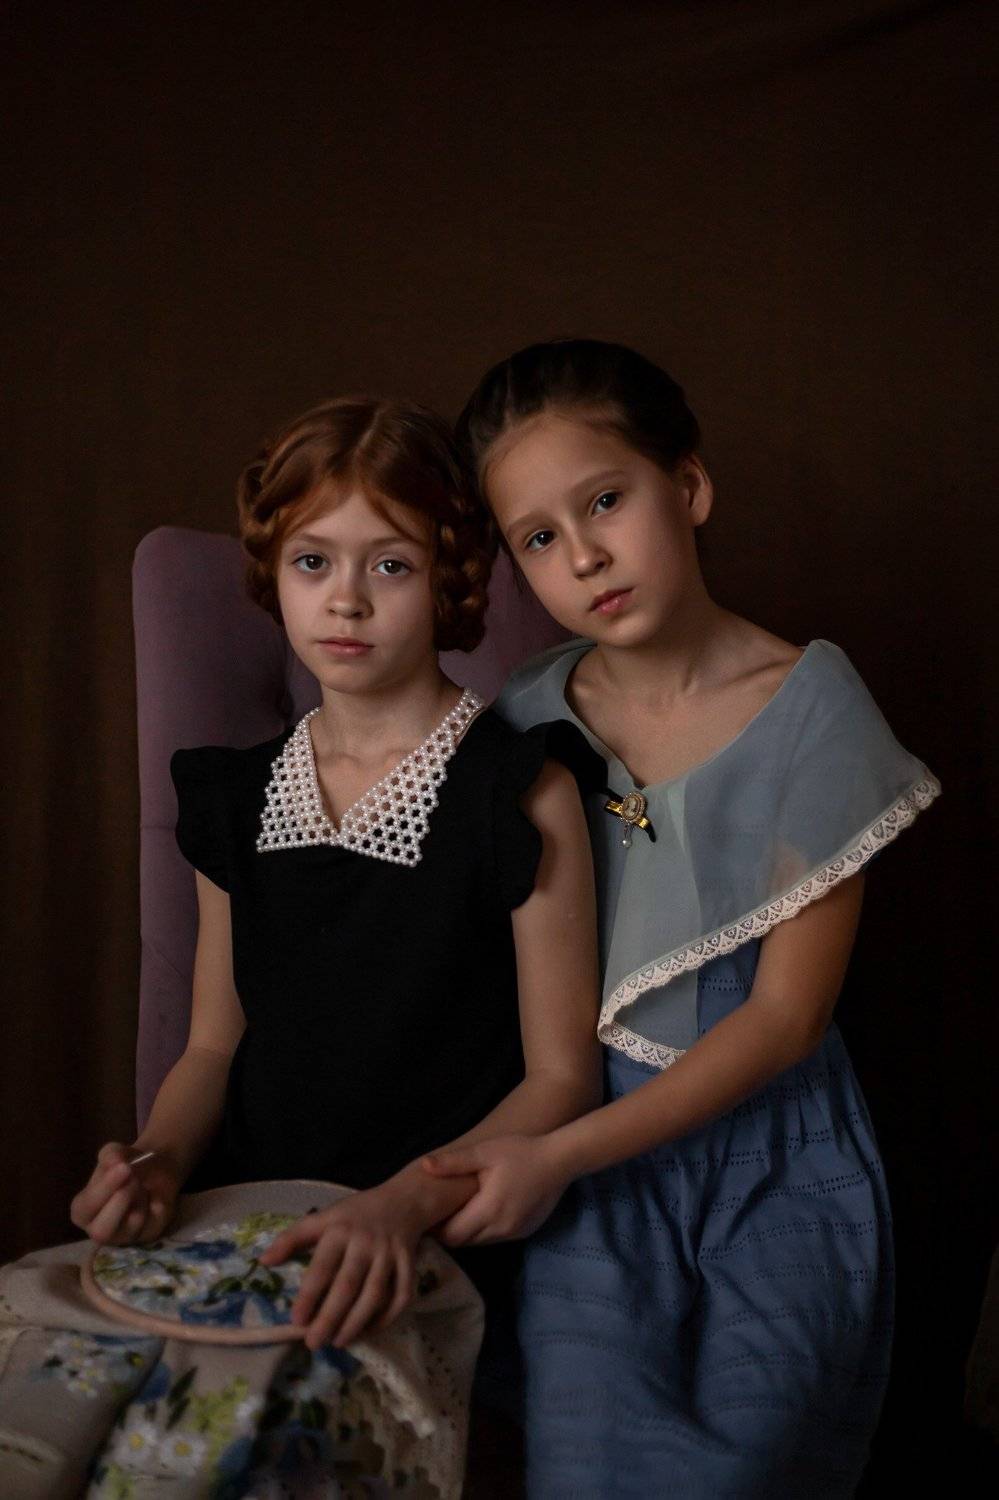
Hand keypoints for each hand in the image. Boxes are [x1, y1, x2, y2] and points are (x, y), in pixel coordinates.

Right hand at [70, 1143, 178, 1245]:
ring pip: (133, 1224)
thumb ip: (110, 1155)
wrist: (155, 1169)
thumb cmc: (126, 1164)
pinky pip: (155, 1222)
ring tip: (142, 1184)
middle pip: (102, 1232)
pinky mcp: (148, 1235)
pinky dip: (158, 1202)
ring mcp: (125, 1236)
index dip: (104, 1189)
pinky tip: (153, 1195)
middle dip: (120, 1202)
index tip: (124, 1167)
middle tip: (134, 1179)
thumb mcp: (115, 1153)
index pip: (85, 1209)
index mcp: (84, 1211)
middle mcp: (100, 1229)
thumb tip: (114, 1161)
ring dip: (141, 1197)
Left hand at [258, 1182, 425, 1349]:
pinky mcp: (410, 1265)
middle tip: (314, 1342)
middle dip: (330, 1317)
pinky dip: (387, 1318)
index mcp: (340, 1230)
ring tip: (338, 1342)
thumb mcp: (321, 1218)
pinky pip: (401, 1296)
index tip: (296, 1320)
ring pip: (375, 1294)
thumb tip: (263, 1262)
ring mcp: (390, 1254)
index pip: (323, 1266)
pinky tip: (369, 1331)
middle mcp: (366, 1242)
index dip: (309, 1295)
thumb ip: (292, 1239)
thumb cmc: (354, 1215)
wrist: (402, 1202)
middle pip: (348, 1285)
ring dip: (357, 1322)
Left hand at [421, 1134, 571, 1245]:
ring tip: (459, 1211)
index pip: (452, 1235)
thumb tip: (424, 1166)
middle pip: (465, 1242)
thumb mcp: (485, 1152)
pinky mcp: (525, 1232)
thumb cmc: (520, 1152)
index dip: (437, 1230)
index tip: (427, 1216)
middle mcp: (501, 1229)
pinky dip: (486, 1230)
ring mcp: (515, 1233)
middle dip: (450, 1232)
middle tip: (439, 1214)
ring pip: (481, 1242)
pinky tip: (484, 1211)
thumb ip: (454, 1162)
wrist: (560, 1161)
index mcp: (488, 1211)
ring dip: (468, 1231)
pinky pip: (497, 1237)